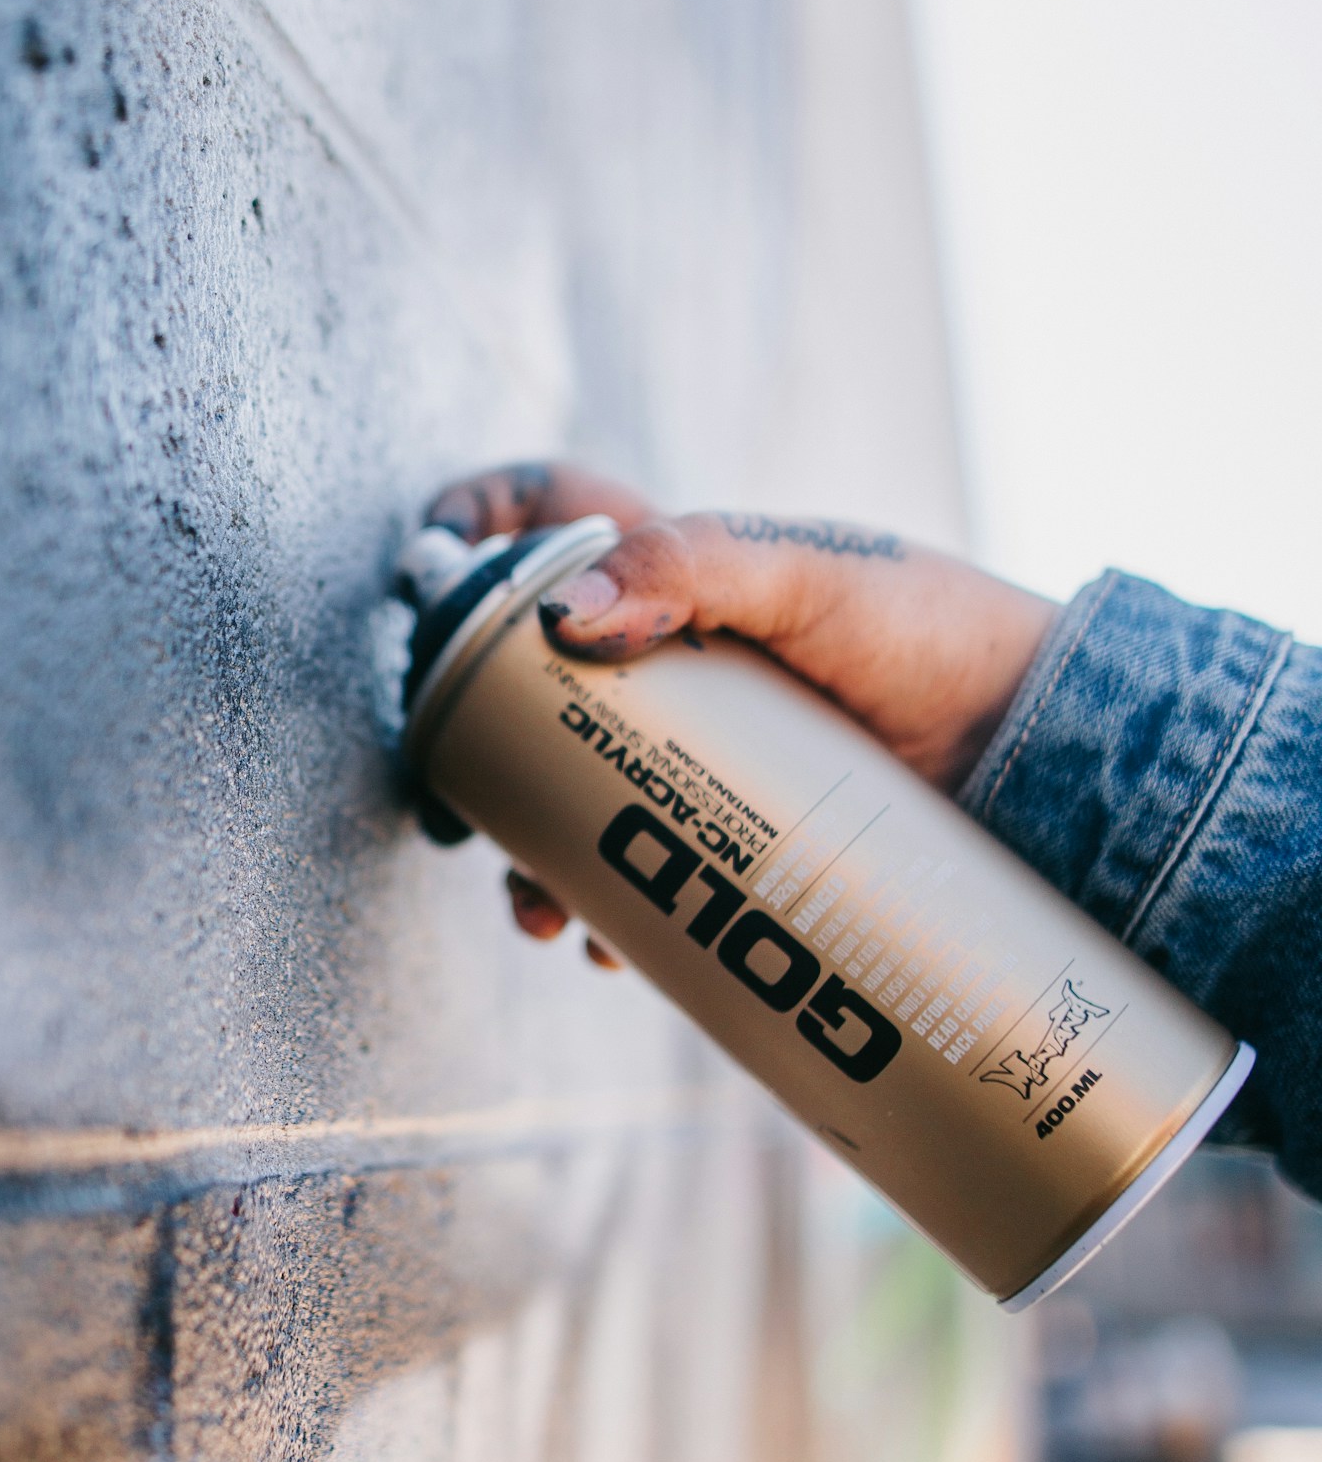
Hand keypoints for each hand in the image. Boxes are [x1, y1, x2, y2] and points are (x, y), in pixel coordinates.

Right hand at [426, 460, 1056, 951]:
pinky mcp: (729, 833)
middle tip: (455, 798)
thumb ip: (690, 568)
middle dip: (473, 746)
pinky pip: (640, 876)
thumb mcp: (808, 580)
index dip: (476, 522)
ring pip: (569, 798)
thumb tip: (564, 616)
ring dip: (529, 859)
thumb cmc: (930, 634)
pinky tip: (611, 946)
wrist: (1035, 750)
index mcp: (675, 571)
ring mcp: (695, 754)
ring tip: (541, 913)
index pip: (550, 515)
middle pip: (525, 689)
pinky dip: (609, 918)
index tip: (428, 563)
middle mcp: (669, 662)